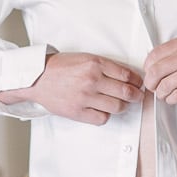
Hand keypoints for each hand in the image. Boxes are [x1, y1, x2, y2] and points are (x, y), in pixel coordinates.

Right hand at [0, 51, 142, 124]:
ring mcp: (85, 97)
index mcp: (95, 63)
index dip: (137, 81)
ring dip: (123, 107)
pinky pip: (102, 118)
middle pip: (126, 92)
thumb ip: (104, 66)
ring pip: (117, 107)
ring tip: (121, 104)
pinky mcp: (78, 111)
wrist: (37, 78)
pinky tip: (102, 110)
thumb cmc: (60, 67)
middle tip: (137, 96)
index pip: (127, 75)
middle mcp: (92, 79)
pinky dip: (106, 116)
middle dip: (136, 96)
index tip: (139, 84)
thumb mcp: (84, 58)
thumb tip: (126, 76)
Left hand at [143, 36, 176, 103]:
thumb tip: (155, 62)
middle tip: (153, 86)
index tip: (150, 72)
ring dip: (161, 93)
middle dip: (150, 83)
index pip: (154, 55)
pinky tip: (174, 97)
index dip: (148, 67)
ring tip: (164, 94)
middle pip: (155, 72)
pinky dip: (171, 99)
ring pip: (164, 87)